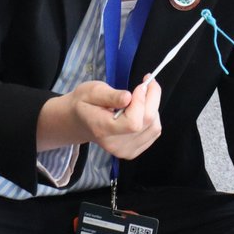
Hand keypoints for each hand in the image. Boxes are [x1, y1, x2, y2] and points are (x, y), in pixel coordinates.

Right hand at [37, 77, 162, 159]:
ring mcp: (125, 150)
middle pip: (147, 123)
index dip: (141, 102)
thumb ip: (110, 96)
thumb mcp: (91, 91)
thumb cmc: (84, 103)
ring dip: (153, 107)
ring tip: (141, 96)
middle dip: (152, 98)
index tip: (141, 85)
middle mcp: (115, 144)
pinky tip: (142, 109)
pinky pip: (154, 132)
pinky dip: (153, 117)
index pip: (133, 122)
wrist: (78, 121)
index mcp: (103, 129)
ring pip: (154, 127)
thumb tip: (128, 97)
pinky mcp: (133, 151)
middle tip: (148, 82)